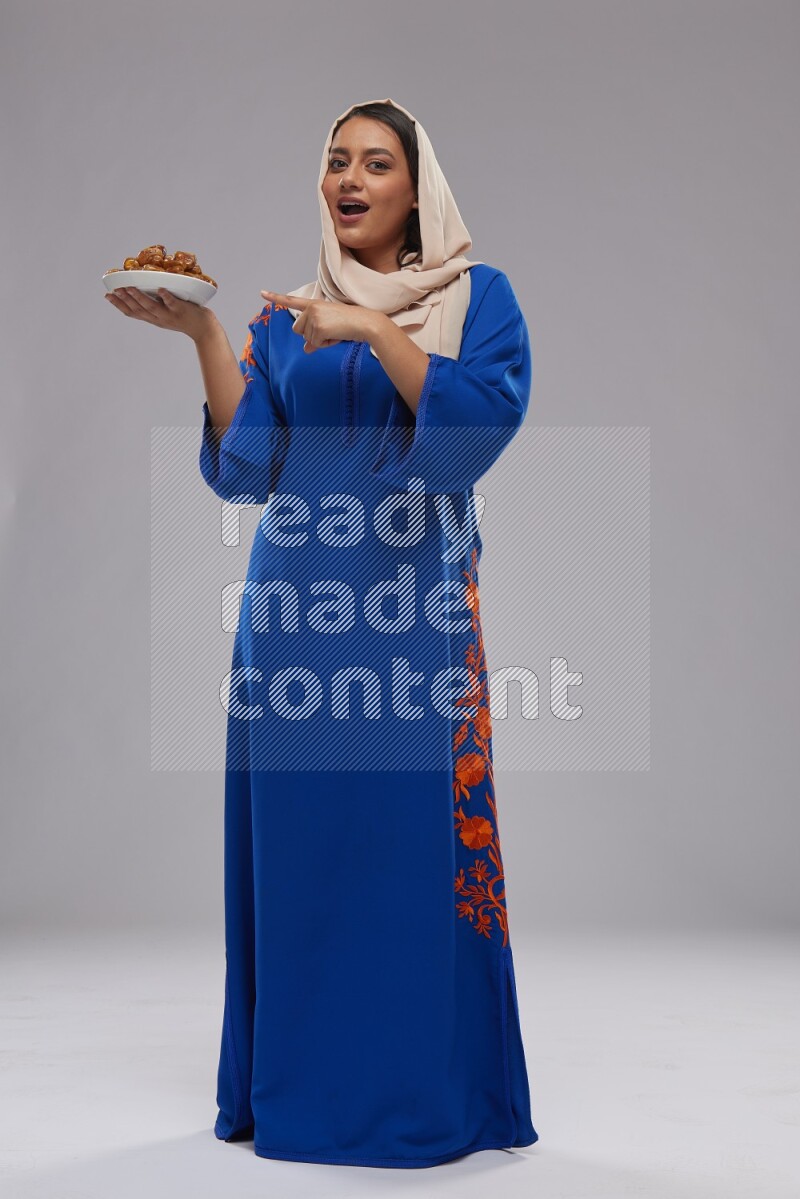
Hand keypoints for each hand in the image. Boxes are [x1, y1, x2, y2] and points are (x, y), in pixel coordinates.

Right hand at [104, 286, 215, 342]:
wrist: (204, 329)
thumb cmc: (184, 317)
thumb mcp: (165, 314)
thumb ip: (154, 305)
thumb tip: (143, 291)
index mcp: (153, 319)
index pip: (132, 313)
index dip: (119, 305)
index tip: (107, 295)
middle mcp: (159, 319)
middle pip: (139, 310)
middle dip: (125, 300)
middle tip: (114, 290)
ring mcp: (170, 315)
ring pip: (152, 307)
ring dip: (140, 297)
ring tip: (130, 287)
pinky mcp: (181, 310)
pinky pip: (173, 303)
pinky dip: (166, 297)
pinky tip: (160, 290)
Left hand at [260, 290, 378, 352]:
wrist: (365, 323)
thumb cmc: (350, 325)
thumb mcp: (330, 330)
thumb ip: (315, 338)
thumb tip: (306, 349)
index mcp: (314, 304)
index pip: (292, 301)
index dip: (275, 297)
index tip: (261, 292)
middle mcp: (311, 308)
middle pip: (297, 330)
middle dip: (310, 335)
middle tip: (329, 331)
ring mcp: (314, 316)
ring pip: (307, 338)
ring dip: (321, 340)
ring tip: (336, 332)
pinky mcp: (318, 326)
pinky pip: (316, 343)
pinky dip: (326, 344)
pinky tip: (337, 335)